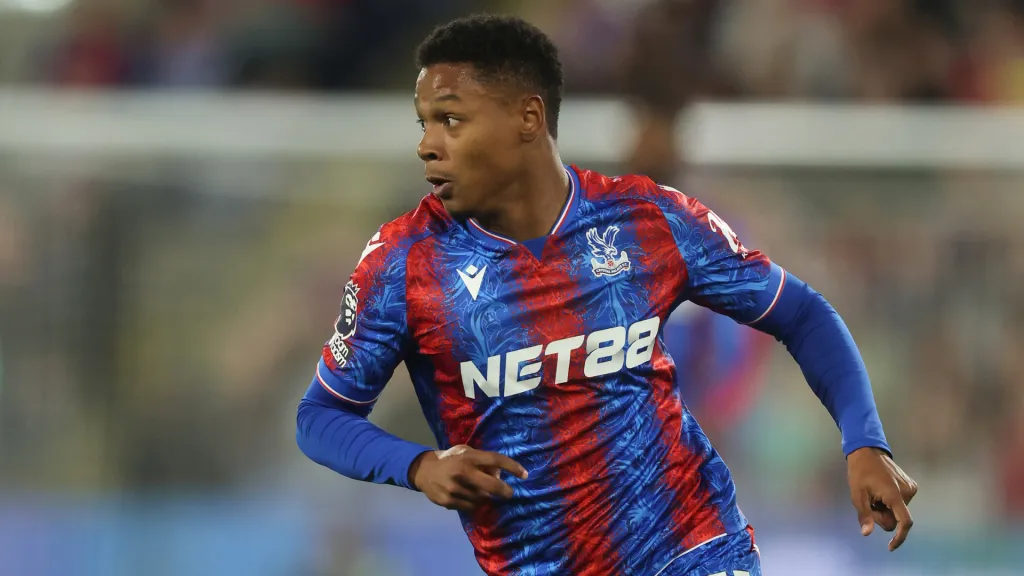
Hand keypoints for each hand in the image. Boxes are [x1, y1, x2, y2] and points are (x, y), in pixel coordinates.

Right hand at [409, 445, 527, 511]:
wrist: (424, 471)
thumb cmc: (451, 459)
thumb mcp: (466, 452)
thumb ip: (482, 461)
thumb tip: (500, 474)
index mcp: (468, 457)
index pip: (495, 460)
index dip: (512, 467)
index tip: (524, 474)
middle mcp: (462, 472)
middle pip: (491, 486)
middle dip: (504, 491)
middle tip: (509, 493)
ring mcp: (455, 488)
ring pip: (481, 499)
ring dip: (485, 497)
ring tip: (480, 491)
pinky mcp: (448, 501)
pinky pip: (470, 507)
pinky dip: (474, 503)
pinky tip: (469, 497)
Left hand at [847, 447, 918, 550]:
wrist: (867, 451)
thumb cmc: (860, 472)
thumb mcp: (857, 494)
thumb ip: (864, 515)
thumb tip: (866, 533)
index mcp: (895, 495)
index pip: (905, 522)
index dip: (900, 538)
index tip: (890, 547)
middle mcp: (908, 493)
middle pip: (896, 519)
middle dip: (882, 516)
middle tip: (869, 503)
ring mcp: (911, 488)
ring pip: (897, 512)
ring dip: (885, 508)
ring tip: (875, 494)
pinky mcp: (911, 485)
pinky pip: (900, 503)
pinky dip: (890, 502)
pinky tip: (881, 491)